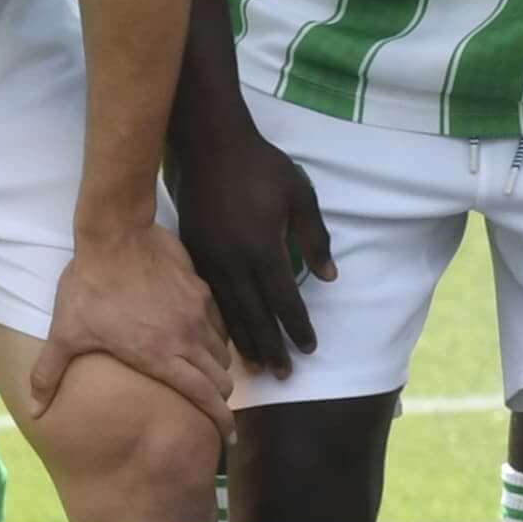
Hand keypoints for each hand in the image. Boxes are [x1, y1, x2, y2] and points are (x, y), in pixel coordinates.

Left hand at [25, 215, 237, 423]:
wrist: (115, 235)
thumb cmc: (89, 287)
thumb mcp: (65, 333)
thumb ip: (49, 375)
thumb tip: (34, 411)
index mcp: (160, 356)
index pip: (203, 395)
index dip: (220, 419)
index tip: (226, 435)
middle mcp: (187, 337)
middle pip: (221, 378)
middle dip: (220, 397)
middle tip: (212, 406)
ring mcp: (198, 311)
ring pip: (222, 350)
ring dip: (216, 367)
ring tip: (206, 373)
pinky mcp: (201, 289)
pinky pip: (218, 322)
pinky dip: (213, 336)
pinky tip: (198, 335)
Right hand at [165, 92, 336, 375]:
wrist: (210, 146)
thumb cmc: (261, 167)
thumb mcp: (299, 195)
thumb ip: (314, 238)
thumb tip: (329, 277)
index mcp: (262, 248)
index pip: (284, 299)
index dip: (297, 326)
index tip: (308, 349)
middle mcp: (233, 261)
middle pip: (255, 314)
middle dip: (271, 346)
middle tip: (284, 374)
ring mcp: (209, 259)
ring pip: (228, 311)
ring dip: (244, 341)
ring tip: (256, 367)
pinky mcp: (193, 252)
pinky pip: (209, 296)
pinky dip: (220, 320)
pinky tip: (227, 335)